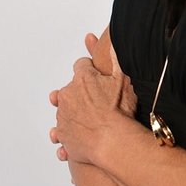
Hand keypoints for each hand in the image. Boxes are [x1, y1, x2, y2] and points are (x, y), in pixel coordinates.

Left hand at [50, 32, 137, 165]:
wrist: (112, 141)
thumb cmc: (120, 112)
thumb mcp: (123, 79)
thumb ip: (114, 59)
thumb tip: (110, 44)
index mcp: (83, 78)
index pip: (81, 65)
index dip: (91, 72)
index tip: (97, 78)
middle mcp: (68, 95)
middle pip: (70, 89)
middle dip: (80, 94)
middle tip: (95, 102)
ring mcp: (63, 115)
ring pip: (65, 111)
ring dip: (74, 114)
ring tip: (89, 122)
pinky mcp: (62, 134)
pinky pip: (63, 132)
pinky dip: (69, 134)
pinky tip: (81, 137)